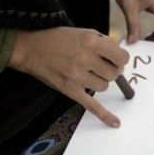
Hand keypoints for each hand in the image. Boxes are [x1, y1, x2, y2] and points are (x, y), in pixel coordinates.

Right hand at [9, 27, 129, 126]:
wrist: (32, 49)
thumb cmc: (58, 38)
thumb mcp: (84, 31)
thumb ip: (104, 42)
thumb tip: (119, 55)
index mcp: (91, 42)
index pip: (121, 57)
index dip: (121, 59)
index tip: (117, 59)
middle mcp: (85, 59)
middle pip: (114, 73)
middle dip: (111, 70)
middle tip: (103, 66)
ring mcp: (77, 76)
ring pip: (104, 86)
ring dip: (101, 81)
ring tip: (90, 73)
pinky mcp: (70, 90)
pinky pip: (91, 105)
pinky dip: (104, 115)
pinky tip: (115, 122)